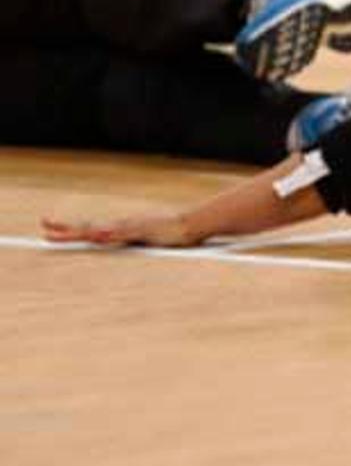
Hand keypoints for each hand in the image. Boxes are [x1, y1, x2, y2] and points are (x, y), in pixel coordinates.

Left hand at [41, 212, 198, 248]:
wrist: (191, 224)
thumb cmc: (171, 232)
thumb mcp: (146, 237)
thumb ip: (130, 239)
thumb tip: (114, 241)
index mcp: (120, 228)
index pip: (90, 227)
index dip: (69, 228)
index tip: (49, 227)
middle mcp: (122, 225)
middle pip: (89, 227)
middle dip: (66, 230)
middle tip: (44, 228)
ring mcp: (132, 227)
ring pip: (102, 229)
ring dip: (83, 232)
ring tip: (63, 234)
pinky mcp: (143, 230)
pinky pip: (123, 234)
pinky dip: (110, 234)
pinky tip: (98, 235)